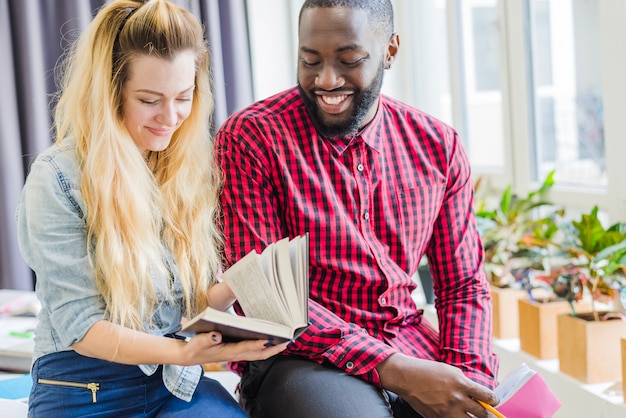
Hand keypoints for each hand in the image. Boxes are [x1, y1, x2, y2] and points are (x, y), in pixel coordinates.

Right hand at [179, 332, 288, 364]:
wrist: (190, 356)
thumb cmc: (195, 348)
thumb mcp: (198, 342)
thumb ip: (207, 339)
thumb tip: (217, 335)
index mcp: (227, 352)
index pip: (246, 348)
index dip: (257, 345)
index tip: (269, 339)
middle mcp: (235, 354)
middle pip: (258, 354)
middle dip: (273, 350)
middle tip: (286, 342)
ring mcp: (236, 354)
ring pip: (258, 354)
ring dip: (271, 350)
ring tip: (284, 341)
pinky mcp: (236, 351)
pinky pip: (254, 352)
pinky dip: (264, 348)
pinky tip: (271, 340)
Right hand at [377, 353, 497, 417]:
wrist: (407, 378)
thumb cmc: (429, 371)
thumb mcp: (451, 372)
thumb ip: (466, 384)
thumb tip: (479, 395)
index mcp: (462, 384)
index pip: (488, 397)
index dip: (494, 401)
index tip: (493, 401)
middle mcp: (457, 399)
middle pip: (483, 414)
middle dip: (486, 414)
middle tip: (484, 412)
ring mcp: (447, 411)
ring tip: (472, 415)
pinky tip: (456, 415)